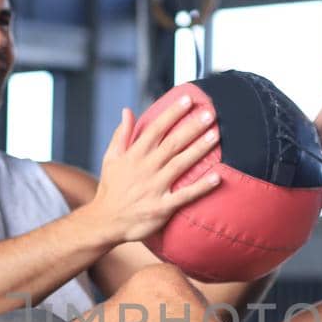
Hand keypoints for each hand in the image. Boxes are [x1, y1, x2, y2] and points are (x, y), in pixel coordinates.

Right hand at [88, 96, 221, 242]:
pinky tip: (217, 177)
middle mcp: (145, 169)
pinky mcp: (161, 208)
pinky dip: (201, 187)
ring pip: (180, 164)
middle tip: (210, 113)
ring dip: (198, 149)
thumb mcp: (110, 159)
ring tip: (215, 135)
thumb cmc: (110, 189)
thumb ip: (121, 135)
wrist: (104, 222)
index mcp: (133, 155)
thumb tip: (127, 111)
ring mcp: (154, 188)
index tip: (188, 99)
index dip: (172, 113)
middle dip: (191, 127)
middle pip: (172, 143)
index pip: (155, 129)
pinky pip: (184, 195)